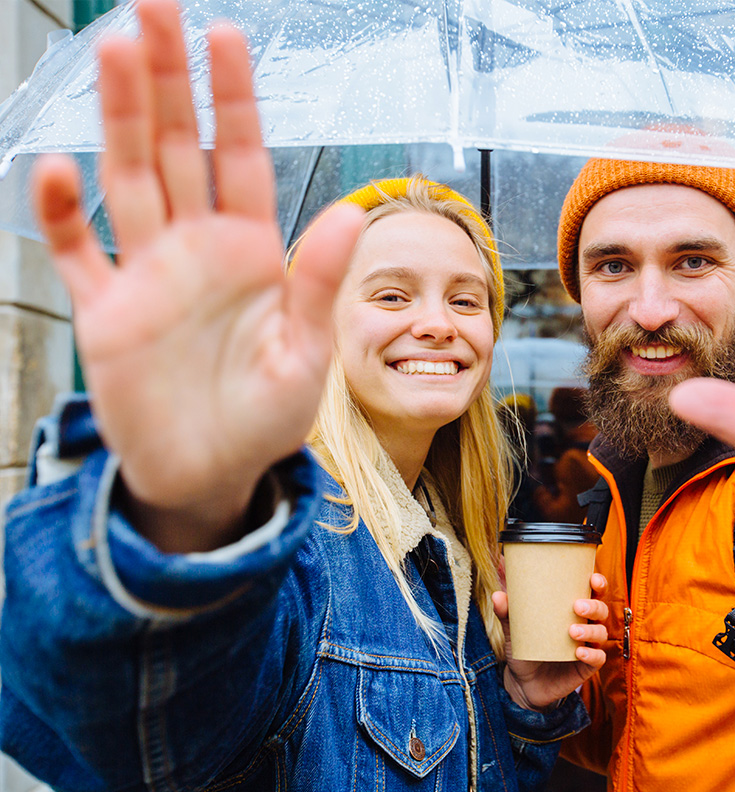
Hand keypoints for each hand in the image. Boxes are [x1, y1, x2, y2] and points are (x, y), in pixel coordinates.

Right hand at [33, 0, 362, 551]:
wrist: (212, 474)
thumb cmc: (266, 417)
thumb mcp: (306, 354)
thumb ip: (317, 284)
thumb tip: (350, 214)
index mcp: (251, 251)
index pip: (239, 158)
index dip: (231, 99)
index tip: (224, 34)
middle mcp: (196, 249)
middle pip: (177, 148)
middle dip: (167, 79)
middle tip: (152, 5)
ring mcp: (147, 275)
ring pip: (127, 180)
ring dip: (120, 119)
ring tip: (113, 50)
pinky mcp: (104, 314)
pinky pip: (77, 255)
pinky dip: (61, 217)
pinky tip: (57, 170)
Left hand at [493, 573, 608, 711]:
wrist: (523, 683)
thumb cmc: (525, 648)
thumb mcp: (514, 630)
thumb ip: (507, 613)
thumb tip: (497, 595)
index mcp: (572, 610)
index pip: (593, 592)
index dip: (598, 583)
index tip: (592, 579)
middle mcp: (585, 625)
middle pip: (601, 610)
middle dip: (593, 606)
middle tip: (577, 606)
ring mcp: (587, 645)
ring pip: (601, 633)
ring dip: (590, 630)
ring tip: (572, 632)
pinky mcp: (586, 666)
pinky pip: (597, 659)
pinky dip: (591, 655)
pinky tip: (579, 652)